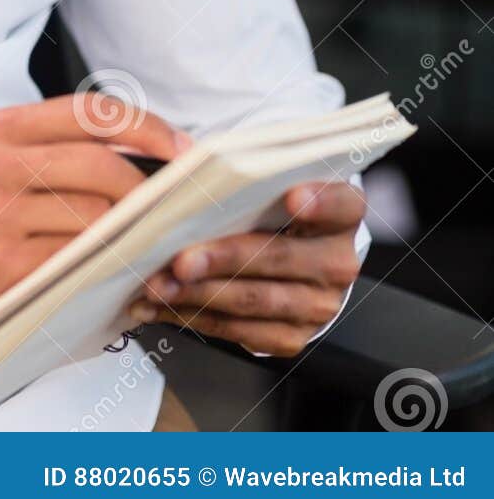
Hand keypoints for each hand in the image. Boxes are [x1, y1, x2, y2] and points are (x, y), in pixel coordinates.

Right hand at [0, 94, 189, 354]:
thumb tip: (147, 155)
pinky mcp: (6, 269)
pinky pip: (81, 265)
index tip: (182, 149)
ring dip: (130, 238)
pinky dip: (109, 271)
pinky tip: (118, 274)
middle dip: (146, 193)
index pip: (91, 113)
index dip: (148, 128)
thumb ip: (57, 149)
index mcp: (0, 130)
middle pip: (103, 168)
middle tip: (166, 211)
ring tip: (143, 245)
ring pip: (97, 219)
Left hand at [125, 180, 364, 358]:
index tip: (291, 197)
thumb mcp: (267, 181)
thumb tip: (186, 163)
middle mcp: (337, 261)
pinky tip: (164, 305)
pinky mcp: (292, 336)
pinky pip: (240, 331)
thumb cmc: (270, 206)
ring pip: (254, 299)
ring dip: (199, 294)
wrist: (288, 251)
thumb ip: (244, 173)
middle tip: (180, 259)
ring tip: (157, 286)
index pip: (341, 202)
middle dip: (223, 258)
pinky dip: (196, 316)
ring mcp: (318, 304)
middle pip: (279, 257)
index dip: (320, 201)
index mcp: (342, 212)